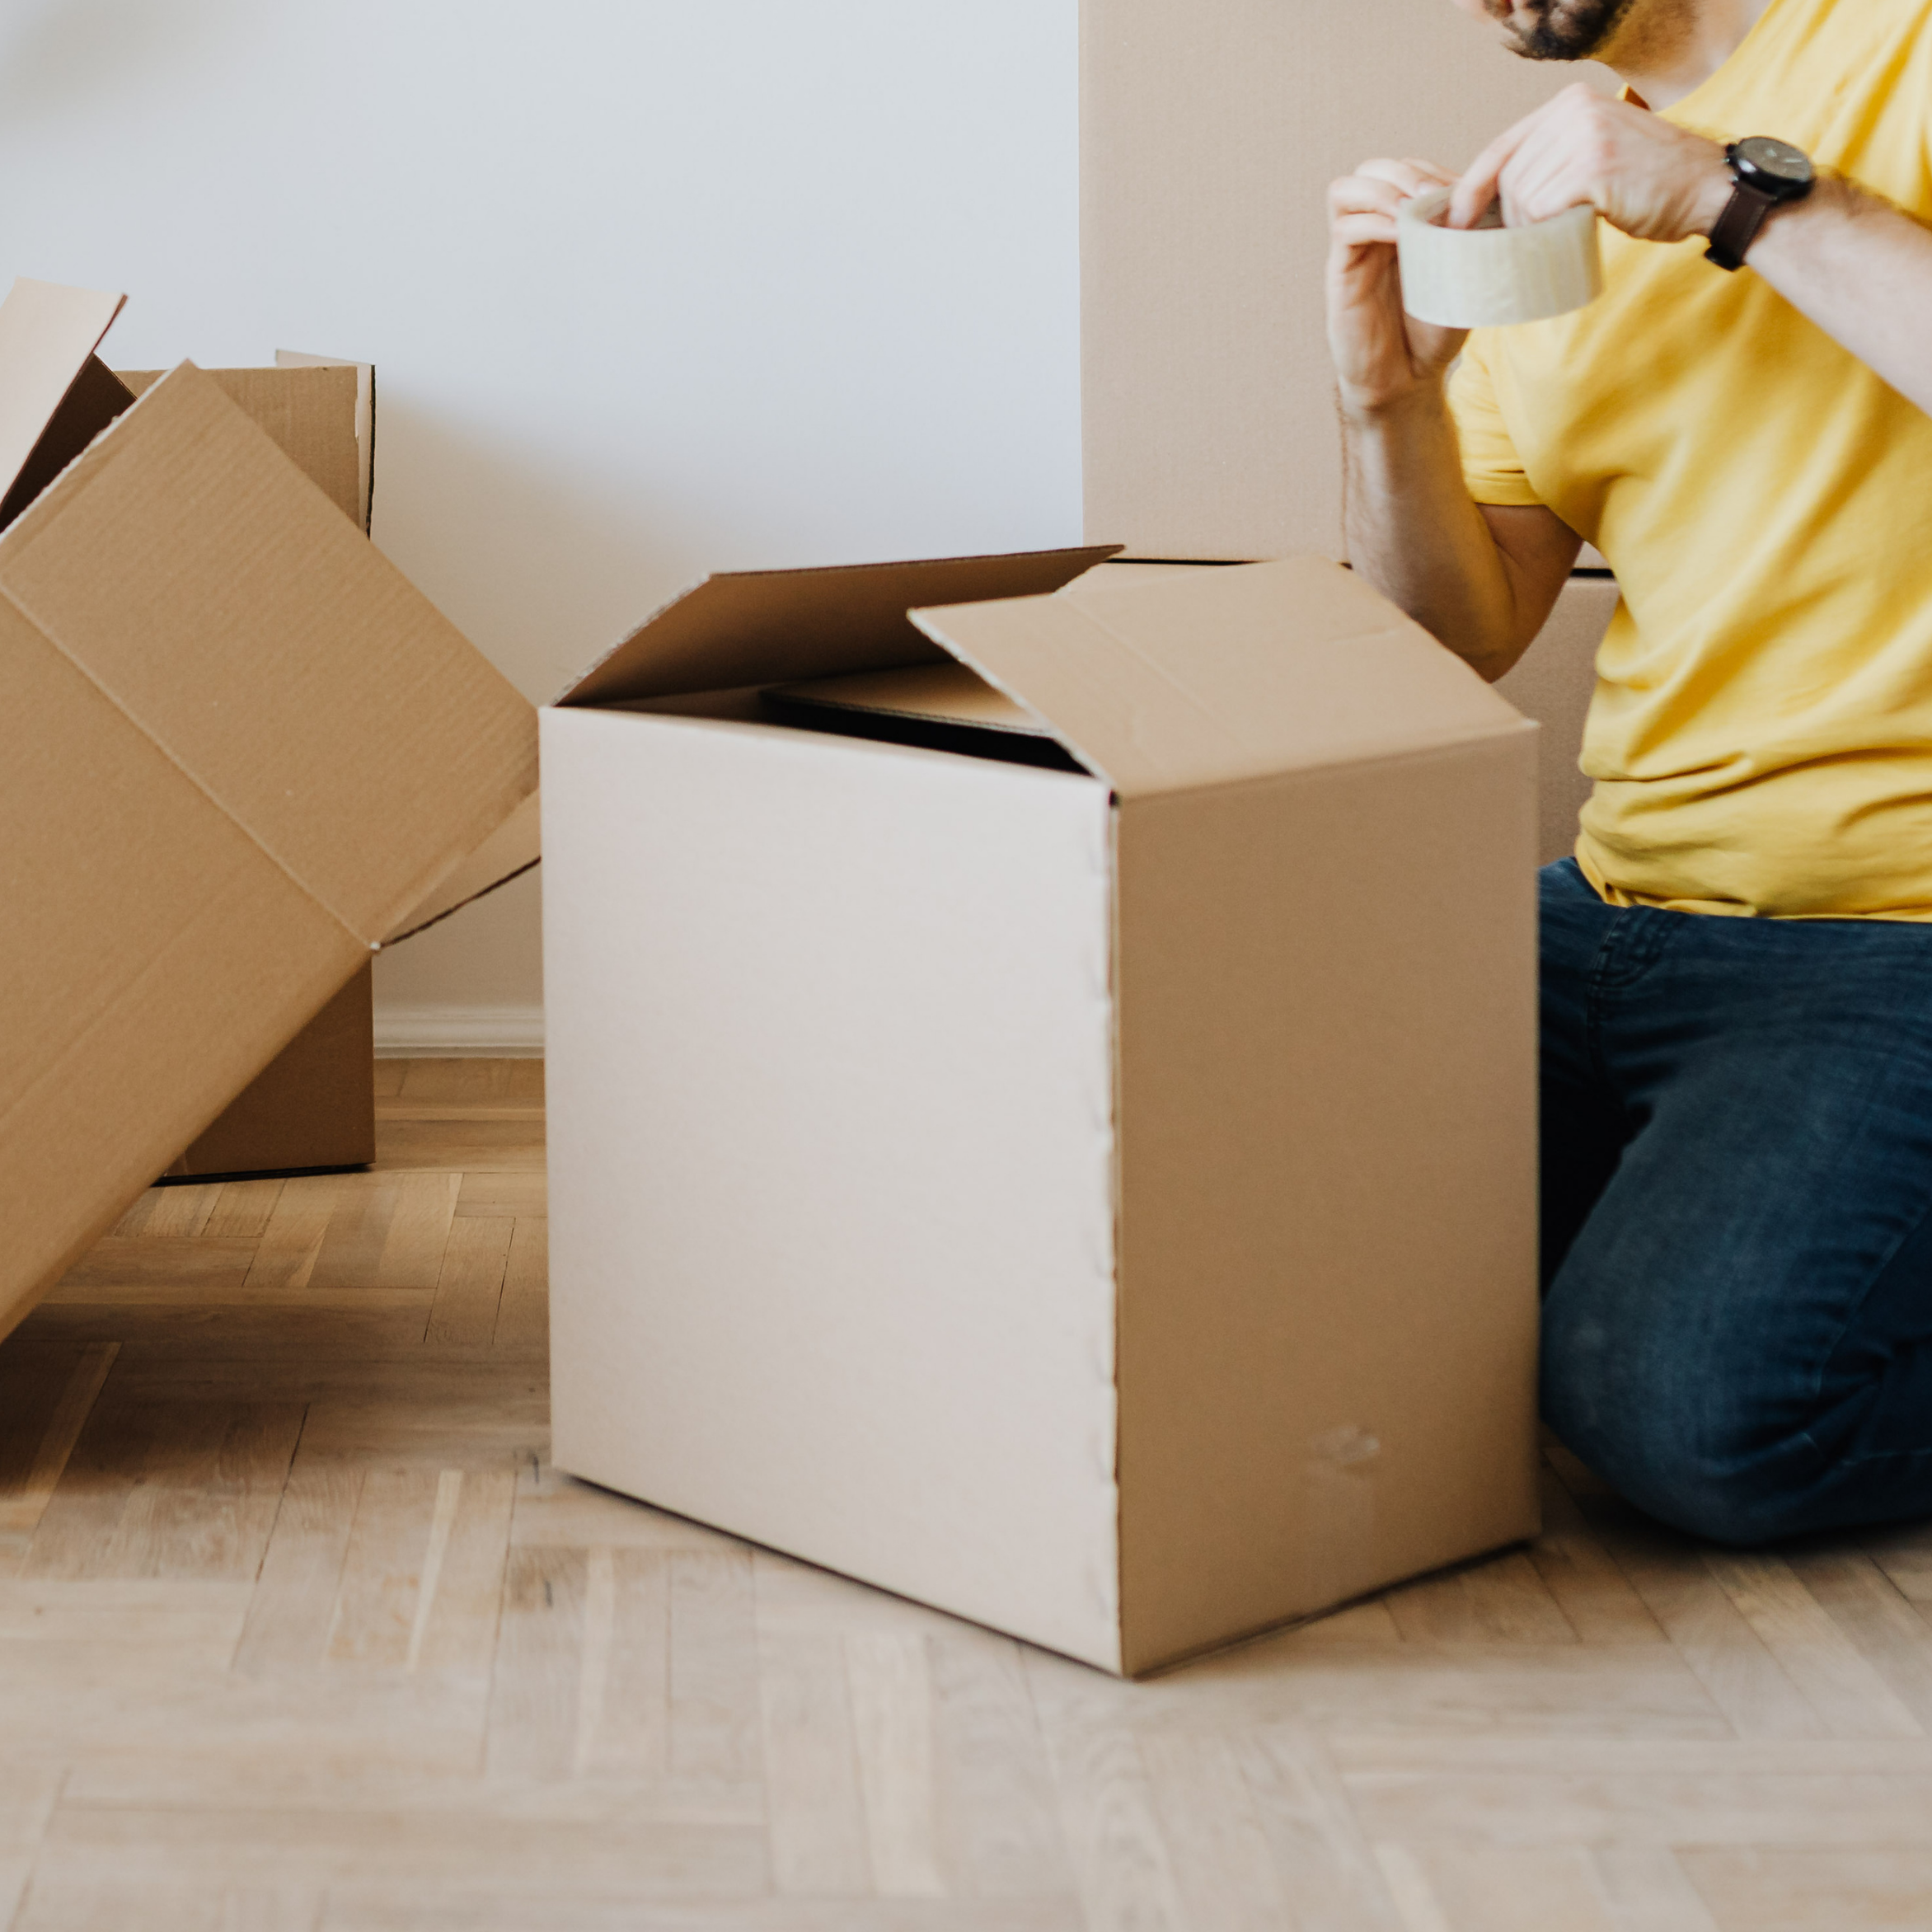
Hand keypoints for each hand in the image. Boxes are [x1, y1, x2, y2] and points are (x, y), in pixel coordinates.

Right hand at [1327, 158, 1468, 414]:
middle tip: (1436, 194)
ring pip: (1348, 188)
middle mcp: (1374, 231)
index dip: (1433, 170)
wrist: (1406, 380)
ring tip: (1414, 209)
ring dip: (1384, 189)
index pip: (1408, 170)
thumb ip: (1474, 238)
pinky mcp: (1340, 273)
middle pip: (1373, 168)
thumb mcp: (1466, 277)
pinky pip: (1345, 227)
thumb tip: (1502, 197)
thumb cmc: (1435, 333)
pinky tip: (1402, 235)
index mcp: (1403, 226)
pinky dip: (1374, 221)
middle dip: (1407, 172)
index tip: (1464, 193)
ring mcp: (1354, 250)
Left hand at [1448, 83, 1731, 239]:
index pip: (1500, 148)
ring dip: (1530, 230)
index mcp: (1568, 102)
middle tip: (1524, 245)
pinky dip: (1545, 233)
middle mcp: (1574, 110)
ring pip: (1523, 197)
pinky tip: (1565, 238)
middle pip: (1509, 177)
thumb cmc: (1649, 184)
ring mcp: (1585, 134)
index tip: (1454, 224)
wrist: (1707, 188)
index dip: (1470, 190)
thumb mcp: (1594, 153)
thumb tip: (1493, 200)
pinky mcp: (1595, 166)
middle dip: (1507, 220)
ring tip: (1556, 238)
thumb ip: (1552, 160)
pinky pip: (1543, 209)